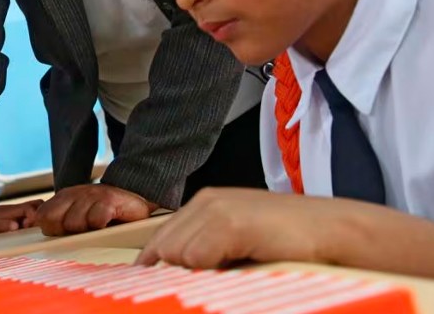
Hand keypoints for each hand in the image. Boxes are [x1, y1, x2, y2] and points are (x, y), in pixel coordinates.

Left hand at [0, 200, 43, 235]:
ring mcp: (18, 212)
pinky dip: (33, 222)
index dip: (34, 216)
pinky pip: (30, 216)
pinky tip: (28, 232)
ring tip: (31, 232)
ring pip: (35, 210)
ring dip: (37, 220)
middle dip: (40, 216)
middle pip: (37, 205)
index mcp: (12, 210)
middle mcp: (17, 209)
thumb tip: (16, 226)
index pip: (31, 207)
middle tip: (33, 229)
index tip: (27, 226)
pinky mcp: (18, 217)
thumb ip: (2, 225)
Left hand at [36, 184, 151, 235]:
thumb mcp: (76, 214)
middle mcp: (75, 193)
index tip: (64, 232)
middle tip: (82, 230)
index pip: (42, 216)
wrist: (132, 200)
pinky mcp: (109, 200)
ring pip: (74, 223)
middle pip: (53, 220)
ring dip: (86, 230)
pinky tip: (108, 223)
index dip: (50, 229)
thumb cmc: (102, 212)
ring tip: (97, 226)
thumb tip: (35, 224)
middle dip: (65, 231)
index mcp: (64, 197)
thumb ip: (56, 221)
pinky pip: (95, 221)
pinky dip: (101, 226)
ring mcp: (92, 195)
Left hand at [137, 188, 331, 267]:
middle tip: (200, 283)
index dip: (155, 265)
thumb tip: (176, 274)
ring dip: (196, 273)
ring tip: (229, 275)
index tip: (151, 285)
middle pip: (163, 248)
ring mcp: (216, 209)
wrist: (336, 232)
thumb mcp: (241, 240)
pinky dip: (210, 272)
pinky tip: (236, 271)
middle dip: (174, 272)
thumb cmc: (292, 243)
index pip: (161, 238)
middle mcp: (206, 201)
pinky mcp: (229, 223)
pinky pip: (196, 259)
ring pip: (176, 255)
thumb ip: (208, 248)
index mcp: (206, 203)